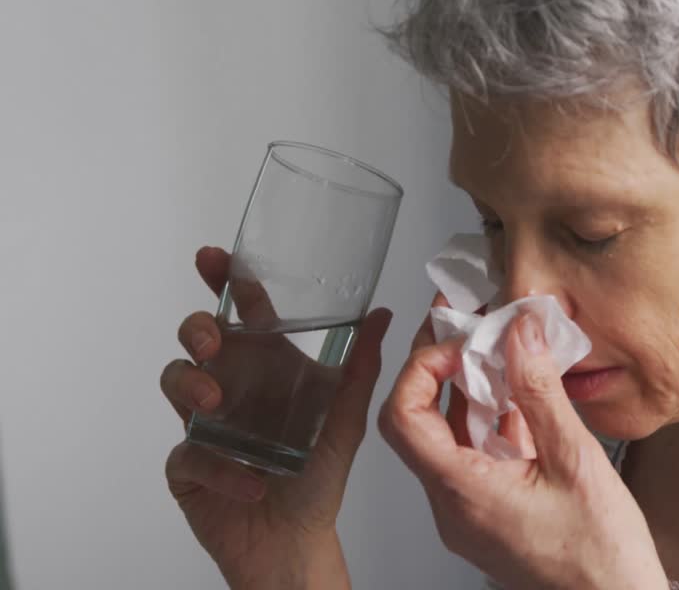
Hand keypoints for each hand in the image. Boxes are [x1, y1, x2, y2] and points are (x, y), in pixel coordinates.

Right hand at [161, 246, 391, 588]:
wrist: (297, 539)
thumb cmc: (319, 477)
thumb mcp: (346, 417)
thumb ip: (361, 367)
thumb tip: (384, 315)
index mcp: (269, 367)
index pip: (246, 313)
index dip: (226, 281)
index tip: (214, 258)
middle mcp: (233, 386)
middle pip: (199, 336)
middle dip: (198, 327)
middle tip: (213, 340)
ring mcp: (205, 424)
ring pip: (174, 380)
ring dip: (190, 383)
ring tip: (217, 401)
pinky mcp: (189, 465)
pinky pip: (188, 452)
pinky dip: (219, 465)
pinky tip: (251, 478)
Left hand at [378, 293, 665, 589]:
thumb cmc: (601, 558)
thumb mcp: (576, 462)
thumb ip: (541, 394)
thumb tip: (520, 336)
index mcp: (464, 492)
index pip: (403, 416)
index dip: (422, 367)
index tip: (462, 341)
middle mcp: (454, 505)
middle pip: (419, 420)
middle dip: (440, 364)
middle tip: (467, 320)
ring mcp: (469, 511)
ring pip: (448, 436)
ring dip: (468, 389)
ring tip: (499, 345)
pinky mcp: (489, 512)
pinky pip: (473, 455)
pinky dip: (490, 418)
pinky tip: (519, 392)